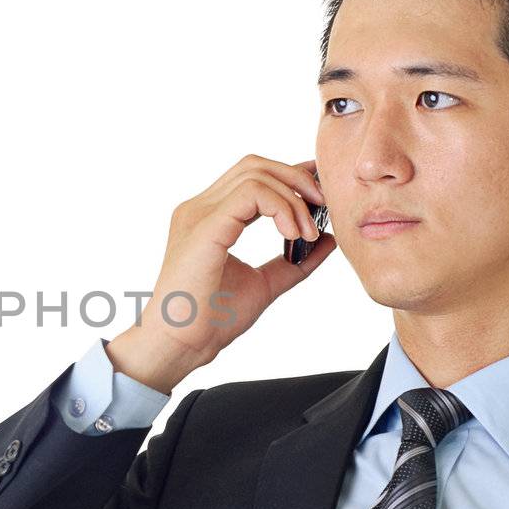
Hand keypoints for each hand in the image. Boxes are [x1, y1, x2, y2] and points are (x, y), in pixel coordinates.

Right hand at [107, 155, 335, 392]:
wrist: (181, 344)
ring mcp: (198, 213)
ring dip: (292, 199)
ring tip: (306, 233)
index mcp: (208, 218)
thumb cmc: (211, 320)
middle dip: (296, 178)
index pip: (250, 176)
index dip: (289, 176)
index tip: (318, 195)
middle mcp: (199, 208)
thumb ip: (293, 261)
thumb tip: (327, 240)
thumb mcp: (264, 284)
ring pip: (255, 174)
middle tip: (322, 205)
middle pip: (254, 164)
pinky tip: (292, 234)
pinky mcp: (205, 226)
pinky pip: (251, 194)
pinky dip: (281, 207)